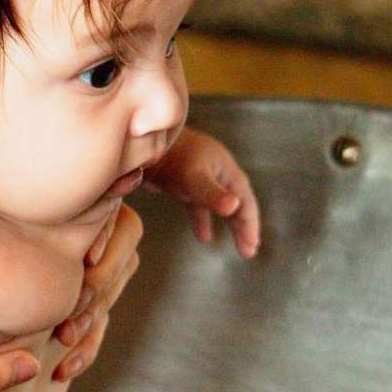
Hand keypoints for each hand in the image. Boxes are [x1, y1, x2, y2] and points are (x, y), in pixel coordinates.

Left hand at [53, 200, 144, 382]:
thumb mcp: (16, 211)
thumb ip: (42, 204)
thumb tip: (81, 185)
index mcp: (95, 213)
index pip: (123, 227)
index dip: (106, 243)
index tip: (85, 259)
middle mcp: (103, 244)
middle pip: (119, 268)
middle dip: (96, 290)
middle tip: (75, 301)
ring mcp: (98, 279)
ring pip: (106, 302)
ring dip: (88, 323)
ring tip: (62, 337)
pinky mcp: (88, 312)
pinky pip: (96, 333)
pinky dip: (82, 352)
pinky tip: (62, 369)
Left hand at [147, 127, 260, 257]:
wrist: (140, 141)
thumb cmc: (170, 155)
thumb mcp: (193, 177)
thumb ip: (213, 194)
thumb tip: (234, 207)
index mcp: (226, 171)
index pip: (245, 201)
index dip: (250, 224)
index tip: (252, 246)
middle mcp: (217, 172)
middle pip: (237, 203)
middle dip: (243, 226)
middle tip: (249, 250)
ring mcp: (201, 176)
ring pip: (221, 205)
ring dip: (230, 224)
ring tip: (237, 245)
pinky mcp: (184, 182)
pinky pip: (200, 204)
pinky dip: (203, 220)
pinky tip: (204, 236)